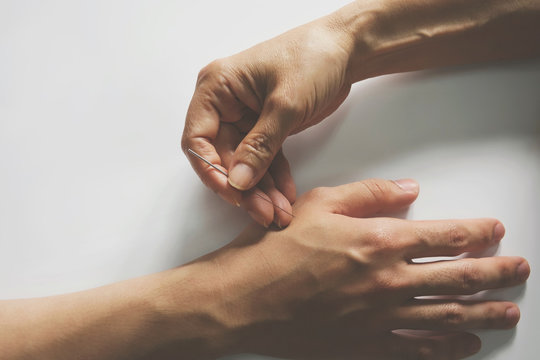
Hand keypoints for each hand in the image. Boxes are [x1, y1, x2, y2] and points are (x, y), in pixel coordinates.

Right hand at [173, 179, 528, 359]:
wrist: (244, 299)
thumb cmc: (276, 248)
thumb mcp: (319, 203)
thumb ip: (370, 193)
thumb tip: (410, 188)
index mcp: (380, 240)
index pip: (448, 235)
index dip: (479, 233)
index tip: (495, 231)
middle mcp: (389, 280)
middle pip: (460, 277)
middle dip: (497, 273)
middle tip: (518, 271)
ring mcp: (381, 317)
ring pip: (448, 315)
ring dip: (484, 312)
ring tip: (508, 311)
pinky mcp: (366, 345)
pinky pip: (418, 350)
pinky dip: (447, 349)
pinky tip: (465, 345)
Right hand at [181, 11, 354, 226]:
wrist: (346, 50)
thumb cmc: (313, 58)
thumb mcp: (285, 104)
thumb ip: (260, 145)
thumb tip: (237, 181)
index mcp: (217, 88)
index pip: (198, 138)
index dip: (210, 169)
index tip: (232, 193)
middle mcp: (224, 103)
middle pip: (223, 156)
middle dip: (244, 187)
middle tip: (264, 212)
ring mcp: (244, 117)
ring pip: (244, 163)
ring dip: (261, 189)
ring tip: (279, 212)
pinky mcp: (264, 127)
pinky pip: (263, 159)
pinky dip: (274, 178)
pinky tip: (285, 196)